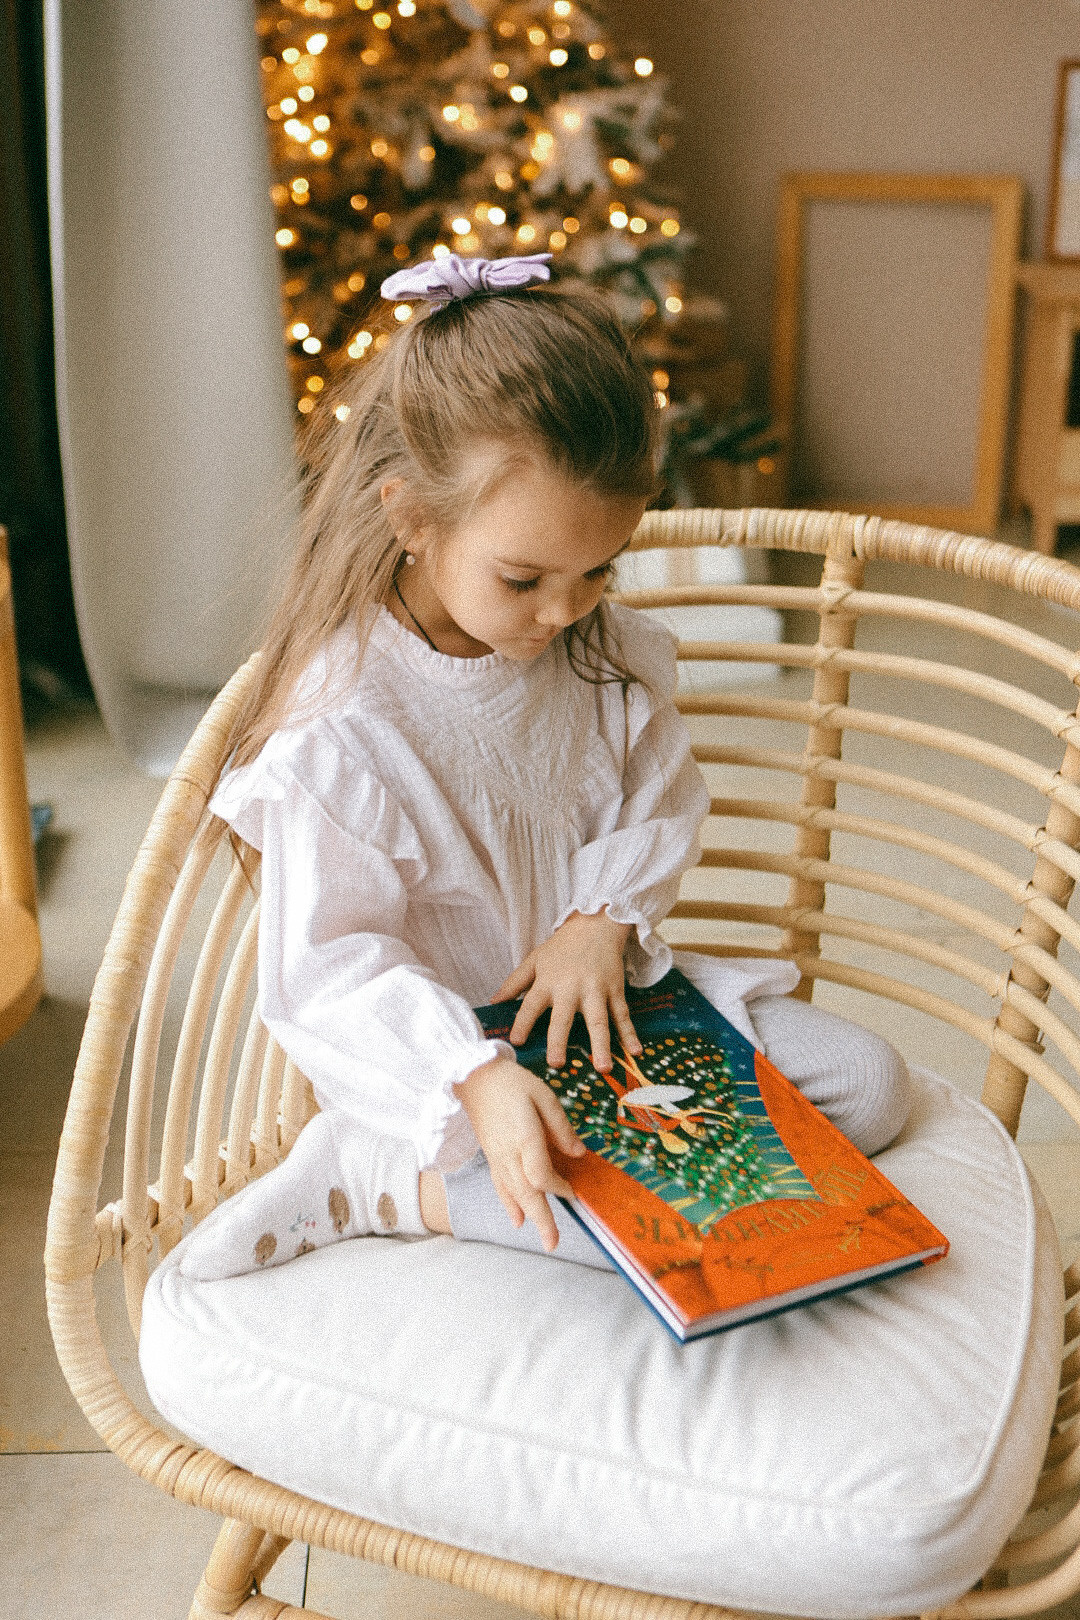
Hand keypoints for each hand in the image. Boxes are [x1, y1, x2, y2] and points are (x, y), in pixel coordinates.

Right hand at [458, 1057, 584, 1249]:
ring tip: (545, 1238)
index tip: (573, 1190)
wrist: (474, 1078)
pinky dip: (509, 1205)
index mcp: (523, 1137)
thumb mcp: (544, 1096)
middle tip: (554, 1244)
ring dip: (530, 1217)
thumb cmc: (513, 1083)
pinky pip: (500, 1186)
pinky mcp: (491, 1157)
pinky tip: (518, 1221)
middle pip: (526, 1193)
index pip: (541, 1174)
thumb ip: (561, 1127)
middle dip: (542, 1220)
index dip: (558, 1187)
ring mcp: (497, 1158)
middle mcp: (508, 1154)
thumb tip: (579, 1153)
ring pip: (513, 1194)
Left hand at [494, 910, 641, 1072]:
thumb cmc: (562, 947)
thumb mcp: (534, 960)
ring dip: (601, 1045)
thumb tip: (494, 1002)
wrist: (596, 925)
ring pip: (598, 1021)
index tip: (517, 1041)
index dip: (523, 1022)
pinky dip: (630, 1033)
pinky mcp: (615, 990)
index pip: (531, 1005)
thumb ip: (514, 982)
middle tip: (556, 1063)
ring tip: (602, 1068)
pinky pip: (622, 1015)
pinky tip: (635, 1051)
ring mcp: (596, 990)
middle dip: (559, 1040)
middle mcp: (571, 988)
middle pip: (564, 1017)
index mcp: (548, 982)